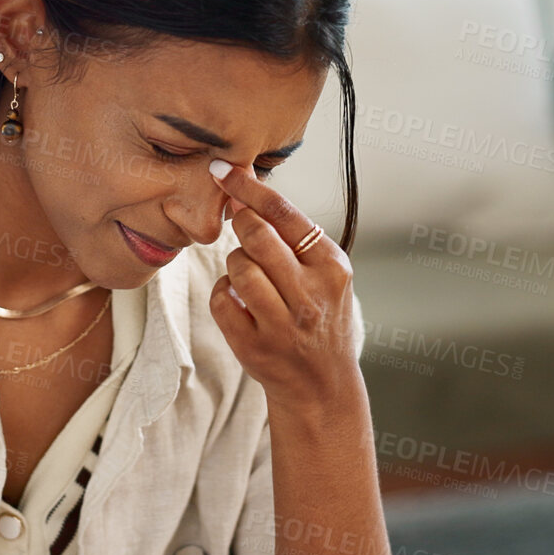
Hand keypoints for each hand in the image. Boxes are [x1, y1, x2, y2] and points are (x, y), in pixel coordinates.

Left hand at [206, 158, 362, 409]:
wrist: (322, 385)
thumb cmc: (319, 317)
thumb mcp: (324, 275)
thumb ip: (294, 237)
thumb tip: (248, 187)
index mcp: (332, 267)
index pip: (285, 214)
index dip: (248, 187)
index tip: (222, 168)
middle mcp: (311, 295)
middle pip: (256, 235)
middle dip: (239, 222)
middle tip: (237, 223)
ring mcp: (283, 324)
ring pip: (238, 267)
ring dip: (233, 262)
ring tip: (247, 272)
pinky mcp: (254, 346)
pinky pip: (221, 299)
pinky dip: (224, 293)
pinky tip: (239, 299)